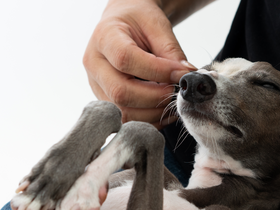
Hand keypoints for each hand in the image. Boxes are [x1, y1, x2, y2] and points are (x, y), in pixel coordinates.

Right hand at [83, 0, 196, 126]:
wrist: (122, 23)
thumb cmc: (138, 20)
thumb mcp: (156, 24)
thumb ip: (170, 49)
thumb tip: (185, 76)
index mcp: (104, 37)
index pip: (126, 59)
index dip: (157, 71)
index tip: (181, 73)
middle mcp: (94, 64)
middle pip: (120, 92)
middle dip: (154, 97)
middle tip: (176, 92)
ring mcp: (96, 85)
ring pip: (121, 111)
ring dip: (152, 112)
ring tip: (171, 102)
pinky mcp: (104, 99)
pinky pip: (124, 118)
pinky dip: (147, 119)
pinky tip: (161, 109)